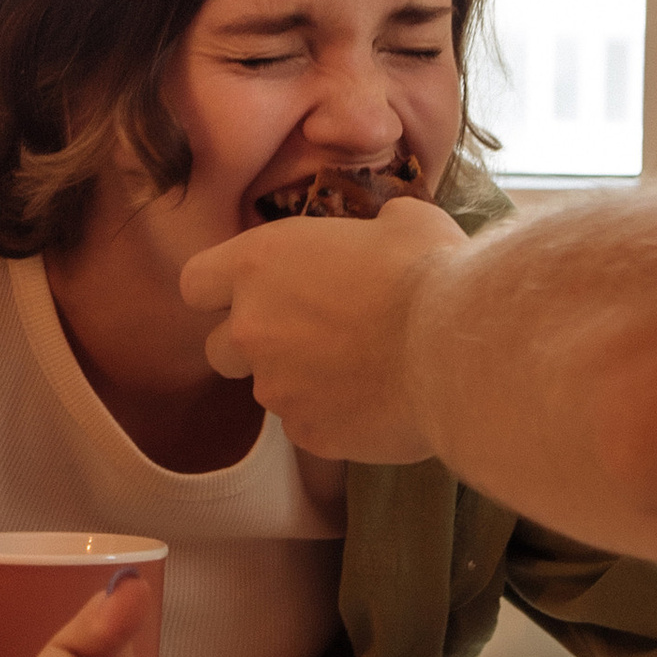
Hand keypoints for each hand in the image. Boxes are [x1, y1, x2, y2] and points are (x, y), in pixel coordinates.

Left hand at [179, 203, 467, 464]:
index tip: (254, 291)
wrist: (460, 349)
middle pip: (220, 348)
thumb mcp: (402, 222)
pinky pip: (309, 425)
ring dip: (301, 380)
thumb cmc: (430, 272)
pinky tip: (379, 398)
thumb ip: (368, 230)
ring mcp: (278, 389)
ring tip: (362, 367)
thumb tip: (383, 233)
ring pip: (270, 390)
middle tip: (311, 333)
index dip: (220, 290)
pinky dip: (334, 415)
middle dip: (255, 345)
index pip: (196, 283)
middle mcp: (253, 330)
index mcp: (259, 266)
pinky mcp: (311, 435)